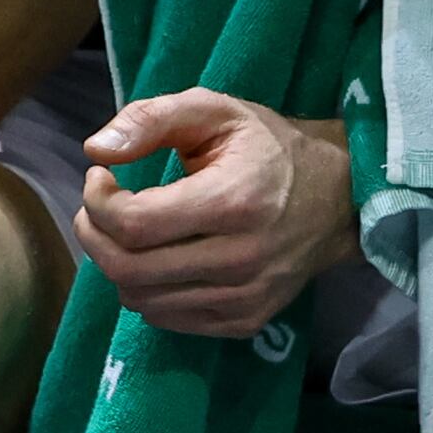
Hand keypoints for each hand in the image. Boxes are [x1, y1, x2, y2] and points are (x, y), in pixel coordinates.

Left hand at [73, 88, 357, 340]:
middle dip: (94, 236)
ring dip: (115, 264)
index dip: (97, 203)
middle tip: (97, 208)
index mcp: (233, 202)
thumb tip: (96, 150)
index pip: (134, 224)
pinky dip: (146, 290)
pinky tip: (158, 257)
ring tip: (128, 230)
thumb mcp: (216, 111)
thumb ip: (151, 119)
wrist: (339, 200)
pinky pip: (167, 319)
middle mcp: (241, 259)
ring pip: (141, 300)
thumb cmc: (269, 148)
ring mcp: (245, 297)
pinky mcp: (246, 321)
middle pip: (129, 269)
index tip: (100, 177)